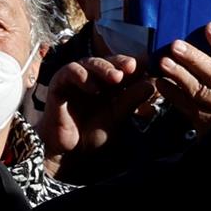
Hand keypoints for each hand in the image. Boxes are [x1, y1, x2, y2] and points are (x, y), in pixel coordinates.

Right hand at [37, 55, 152, 175]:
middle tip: (132, 67)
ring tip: (116, 78)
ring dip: (104, 68)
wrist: (68, 150)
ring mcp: (75, 77)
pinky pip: (69, 72)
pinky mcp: (59, 83)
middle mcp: (93, 76)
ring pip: (90, 62)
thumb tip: (151, 85)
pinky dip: (81, 76)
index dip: (137, 63)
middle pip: (109, 60)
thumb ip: (131, 101)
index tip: (151, 65)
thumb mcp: (117, 116)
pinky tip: (93, 88)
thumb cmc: (92, 131)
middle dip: (121, 62)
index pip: (124, 66)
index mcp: (110, 82)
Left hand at [154, 23, 210, 133]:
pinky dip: (174, 95)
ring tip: (164, 63)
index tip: (209, 28)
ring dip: (181, 76)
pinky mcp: (206, 124)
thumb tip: (208, 28)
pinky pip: (189, 108)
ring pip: (200, 91)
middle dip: (195, 60)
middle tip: (176, 46)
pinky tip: (162, 83)